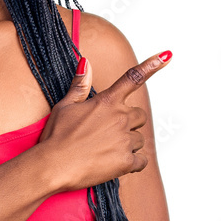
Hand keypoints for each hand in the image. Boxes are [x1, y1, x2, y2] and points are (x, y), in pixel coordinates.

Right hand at [37, 51, 171, 193]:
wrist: (53, 166)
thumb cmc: (56, 136)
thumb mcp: (65, 106)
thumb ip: (80, 85)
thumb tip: (86, 62)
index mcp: (107, 102)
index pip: (133, 78)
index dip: (152, 65)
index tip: (167, 55)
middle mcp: (120, 118)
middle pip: (140, 116)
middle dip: (129, 123)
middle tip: (108, 133)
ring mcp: (125, 140)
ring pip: (139, 139)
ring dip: (128, 144)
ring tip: (104, 151)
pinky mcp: (126, 161)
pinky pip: (142, 161)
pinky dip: (133, 163)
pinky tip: (115, 163)